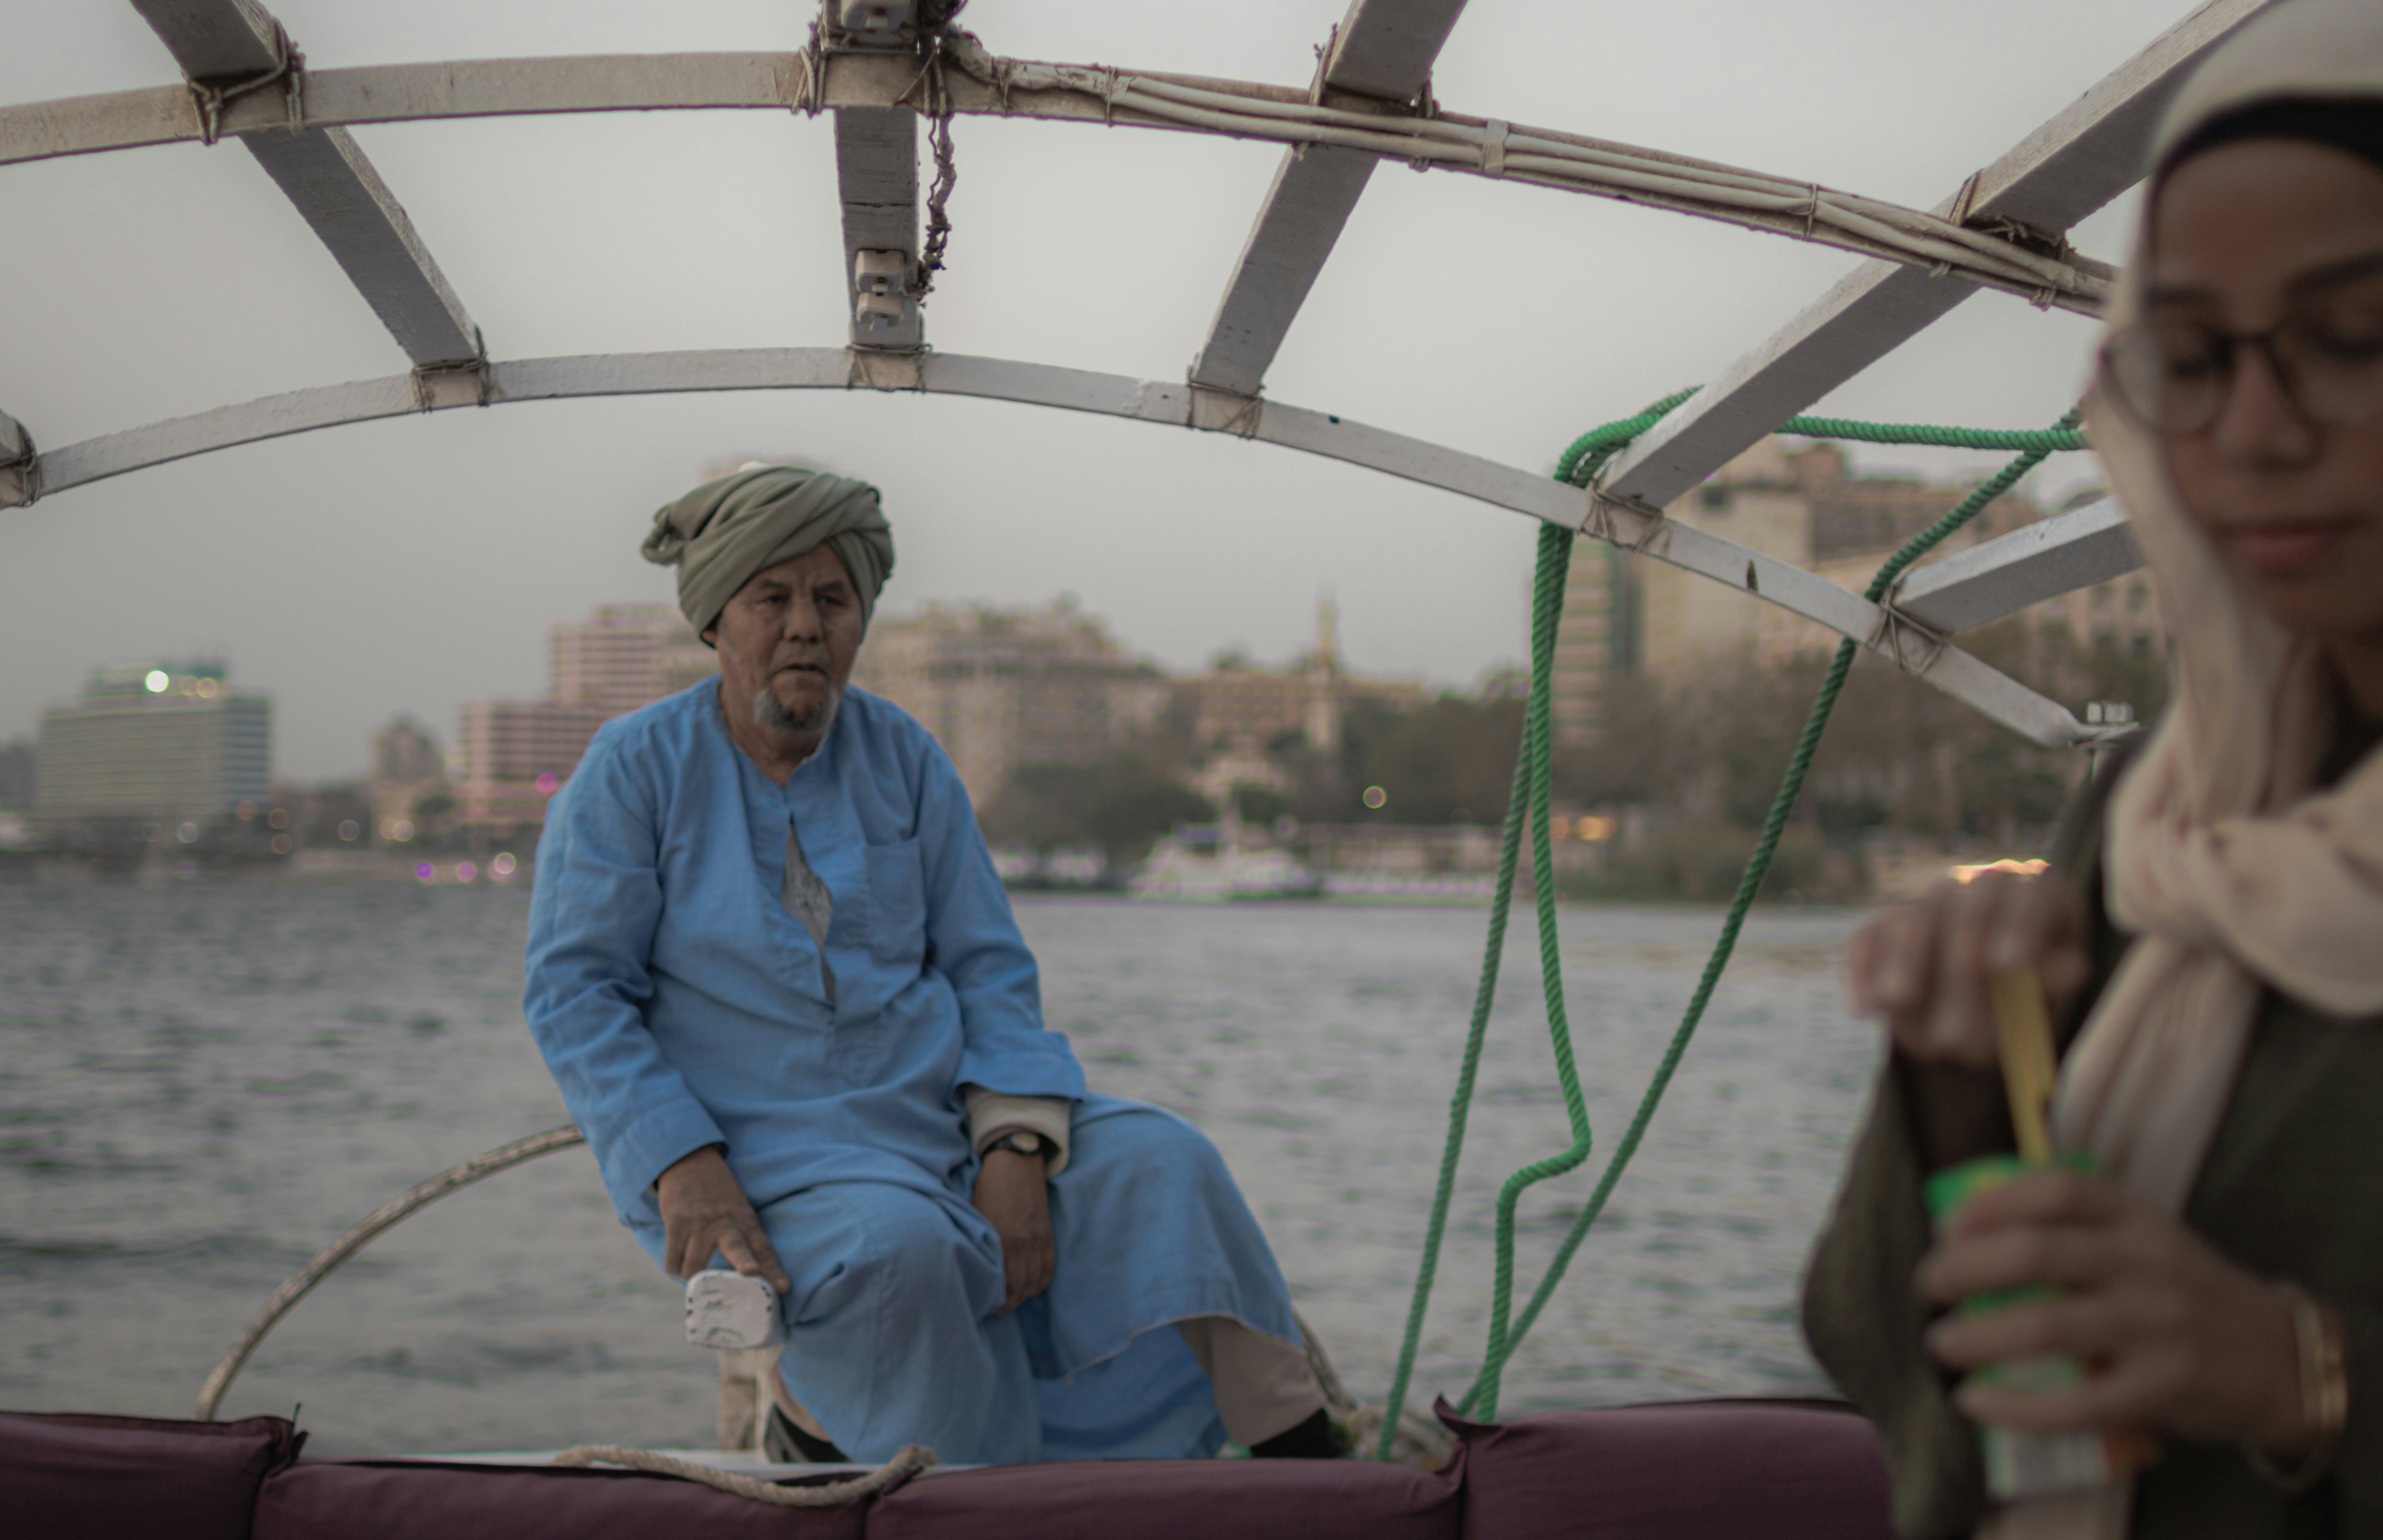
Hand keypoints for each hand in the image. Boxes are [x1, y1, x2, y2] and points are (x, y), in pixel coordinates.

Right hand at [655, 1145, 791, 1294]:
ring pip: (695, 1266)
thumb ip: (745, 1237)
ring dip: (693, 1277)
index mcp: (746, 1220)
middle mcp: (725, 1223)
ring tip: (692, 1275)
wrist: (690, 1162)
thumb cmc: (718, 1193)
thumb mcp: (740, 1209)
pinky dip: (675, 1268)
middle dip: (744, 1261)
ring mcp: (699, 1223)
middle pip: (737, 1247)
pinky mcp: (676, 1222)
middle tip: (750, 1272)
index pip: (764, 1248)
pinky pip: (673, 1259)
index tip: (784, 1288)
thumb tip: (751, 1274)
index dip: (774, 1269)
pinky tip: (677, 1266)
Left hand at [971, 1149, 1054, 1312]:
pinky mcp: (1048, 1235)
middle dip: (1008, 1304)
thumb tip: (976, 1270)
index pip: (1003, 1286)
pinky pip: (1048, 1269)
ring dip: (1024, 1296)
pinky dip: (1040, 1282)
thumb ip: (982, 1245)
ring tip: (1011, 1300)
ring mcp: (1039, 1240)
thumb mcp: (978, 1216)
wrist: (1017, 1160)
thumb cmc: (989, 1186)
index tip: (984, 1307)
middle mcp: (1024, 1244)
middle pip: (1021, 1290)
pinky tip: (1029, 1287)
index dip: (995, 1303)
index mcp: (1003, 1239)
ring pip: (1036, 1283)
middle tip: (995, 1309)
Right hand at [1846, 873, 2090, 1066]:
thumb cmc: (2030, 990)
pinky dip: (1861, 972)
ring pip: (1910, 918)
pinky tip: (1864, 1008)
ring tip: (1899, 999)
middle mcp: (1979, 884)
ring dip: (1903, 960)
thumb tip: (2070, 971)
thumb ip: (2057, 980)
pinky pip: (1863, 942)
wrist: (1988, 990)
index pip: (2033, 895)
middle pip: (1966, 905)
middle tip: (1955, 1022)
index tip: (2006, 964)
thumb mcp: (2052, 990)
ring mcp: (1926, 902)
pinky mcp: (1880, 928)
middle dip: (1957, 961)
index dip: (2019, 924)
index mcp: (2035, 892)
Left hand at [1920, 1168, 2312, 1452]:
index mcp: (2137, 1218)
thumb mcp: (2145, 1241)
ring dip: (1976, 1337)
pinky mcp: (2164, 1388)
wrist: (2282, 1357)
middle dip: (1964, 1269)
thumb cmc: (2187, 1294)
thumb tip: (1967, 1239)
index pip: (2054, 1189)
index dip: (1988, 1204)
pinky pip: (2076, 1402)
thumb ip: (2078, 1233)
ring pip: (2047, 1325)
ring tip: (1941, 1343)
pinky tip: (1975, 1402)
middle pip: (2036, 1253)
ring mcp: (2157, 1327)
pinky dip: (2014, 1406)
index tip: (1946, 1227)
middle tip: (1930, 1286)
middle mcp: (2145, 1264)